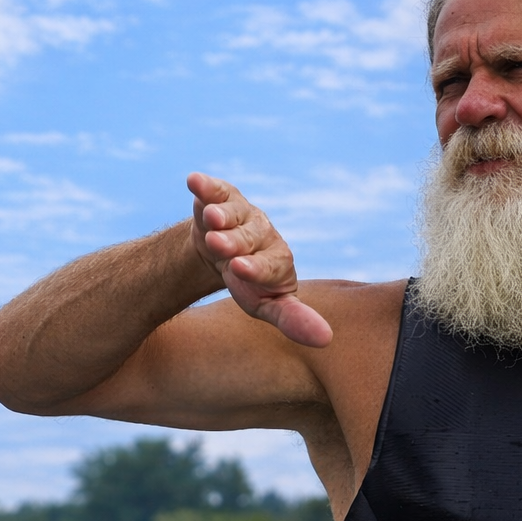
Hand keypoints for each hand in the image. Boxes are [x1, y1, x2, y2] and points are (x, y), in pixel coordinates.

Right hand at [186, 172, 332, 347]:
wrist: (224, 253)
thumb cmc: (250, 282)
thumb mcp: (266, 304)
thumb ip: (292, 319)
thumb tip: (326, 340)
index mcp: (278, 261)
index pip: (270, 266)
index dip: (255, 268)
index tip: (239, 269)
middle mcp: (263, 234)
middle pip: (250, 237)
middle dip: (234, 241)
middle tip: (219, 244)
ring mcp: (242, 214)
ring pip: (234, 212)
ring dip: (222, 214)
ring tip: (211, 217)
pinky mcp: (222, 198)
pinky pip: (215, 190)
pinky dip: (205, 185)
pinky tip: (194, 180)